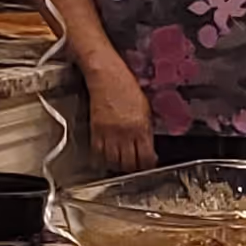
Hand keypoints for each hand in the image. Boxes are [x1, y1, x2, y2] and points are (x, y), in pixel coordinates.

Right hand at [86, 58, 154, 172]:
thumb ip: (146, 129)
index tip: (148, 165)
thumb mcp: (145, 109)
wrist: (107, 76)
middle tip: (134, 167)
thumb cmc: (126, 87)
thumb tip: (149, 146)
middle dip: (133, 168)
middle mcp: (125, 133)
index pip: (146, 157)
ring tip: (120, 164)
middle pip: (129, 163)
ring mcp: (109, 133)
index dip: (148, 165)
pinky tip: (106, 157)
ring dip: (117, 166)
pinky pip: (98, 152)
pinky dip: (102, 158)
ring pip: (113, 161)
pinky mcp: (96, 130)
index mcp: (141, 127)